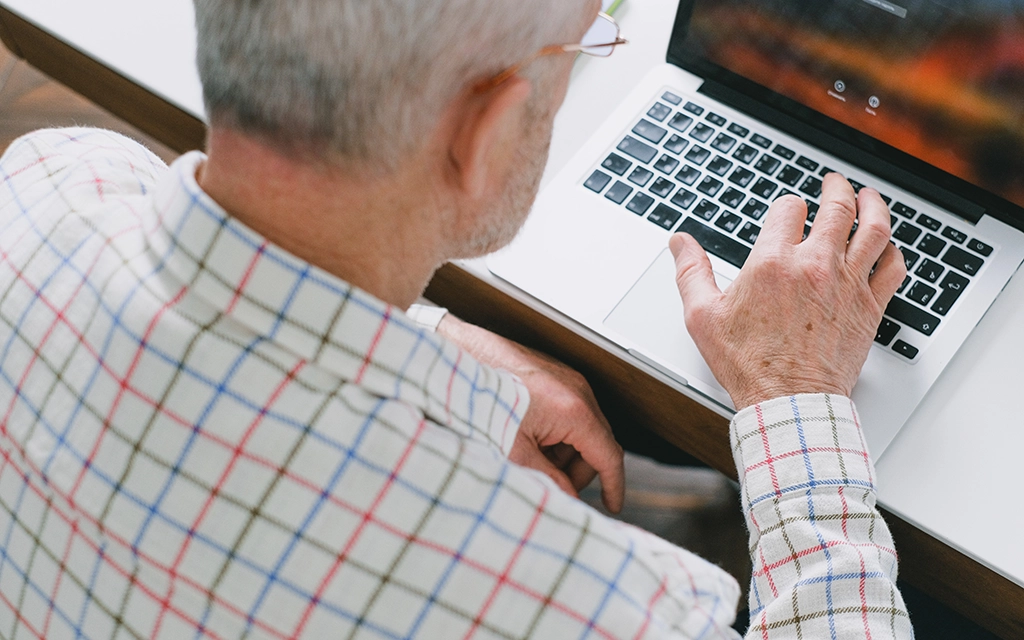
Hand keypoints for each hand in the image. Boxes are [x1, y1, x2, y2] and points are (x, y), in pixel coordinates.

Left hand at [436, 315, 624, 511]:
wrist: (457, 362)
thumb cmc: (480, 401)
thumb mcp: (514, 453)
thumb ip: (548, 481)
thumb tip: (567, 499)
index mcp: (573, 410)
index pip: (609, 455)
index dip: (614, 485)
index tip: (612, 505)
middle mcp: (577, 390)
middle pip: (597, 443)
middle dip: (578, 470)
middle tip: (551, 483)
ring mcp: (567, 378)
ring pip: (582, 428)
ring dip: (564, 451)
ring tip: (529, 455)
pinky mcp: (554, 374)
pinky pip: (569, 411)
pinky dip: (555, 432)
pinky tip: (526, 436)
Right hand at [670, 174, 905, 409]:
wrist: (788, 401)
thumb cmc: (747, 364)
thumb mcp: (703, 317)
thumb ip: (691, 272)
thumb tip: (679, 243)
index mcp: (773, 263)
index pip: (789, 209)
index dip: (787, 206)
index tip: (787, 212)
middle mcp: (814, 266)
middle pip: (837, 207)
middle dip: (836, 188)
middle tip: (834, 182)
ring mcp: (847, 285)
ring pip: (874, 229)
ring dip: (873, 206)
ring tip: (868, 196)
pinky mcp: (870, 307)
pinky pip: (893, 267)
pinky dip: (893, 250)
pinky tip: (887, 247)